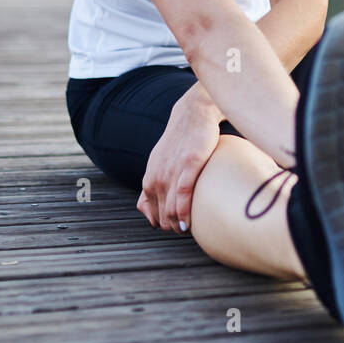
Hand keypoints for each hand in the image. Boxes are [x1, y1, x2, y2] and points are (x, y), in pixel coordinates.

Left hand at [138, 95, 222, 233]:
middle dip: (173, 228)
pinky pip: (183, 197)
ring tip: (191, 229)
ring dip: (180, 226)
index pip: (152, 214)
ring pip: (171, 211)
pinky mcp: (189, 166)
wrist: (193, 113)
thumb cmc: (181, 140)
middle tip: (189, 229)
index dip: (165, 224)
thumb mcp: (161, 162)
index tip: (178, 226)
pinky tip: (191, 221)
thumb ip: (155, 184)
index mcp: (150, 179)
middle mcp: (156, 178)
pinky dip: (185, 212)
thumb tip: (154, 208)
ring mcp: (171, 173)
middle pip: (162, 217)